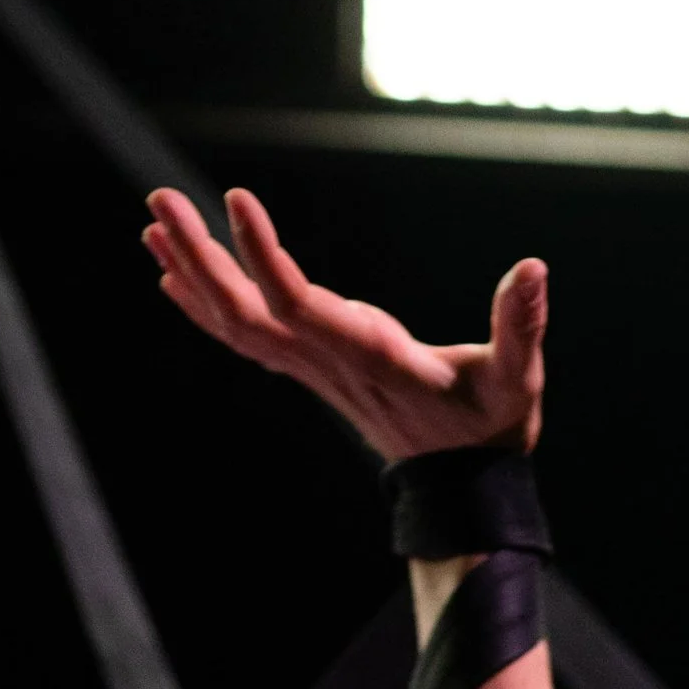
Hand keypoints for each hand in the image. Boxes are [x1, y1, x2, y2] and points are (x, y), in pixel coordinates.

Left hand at [143, 186, 546, 464]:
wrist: (464, 489)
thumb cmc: (493, 428)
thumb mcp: (520, 379)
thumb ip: (524, 326)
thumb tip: (535, 268)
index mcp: (370, 356)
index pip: (300, 304)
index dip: (262, 257)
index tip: (236, 200)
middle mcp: (329, 362)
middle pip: (245, 312)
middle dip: (200, 257)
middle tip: (157, 200)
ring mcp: (314, 369)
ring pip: (236, 324)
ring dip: (193, 273)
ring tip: (154, 221)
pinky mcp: (311, 369)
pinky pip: (245, 338)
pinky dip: (205, 305)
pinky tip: (172, 272)